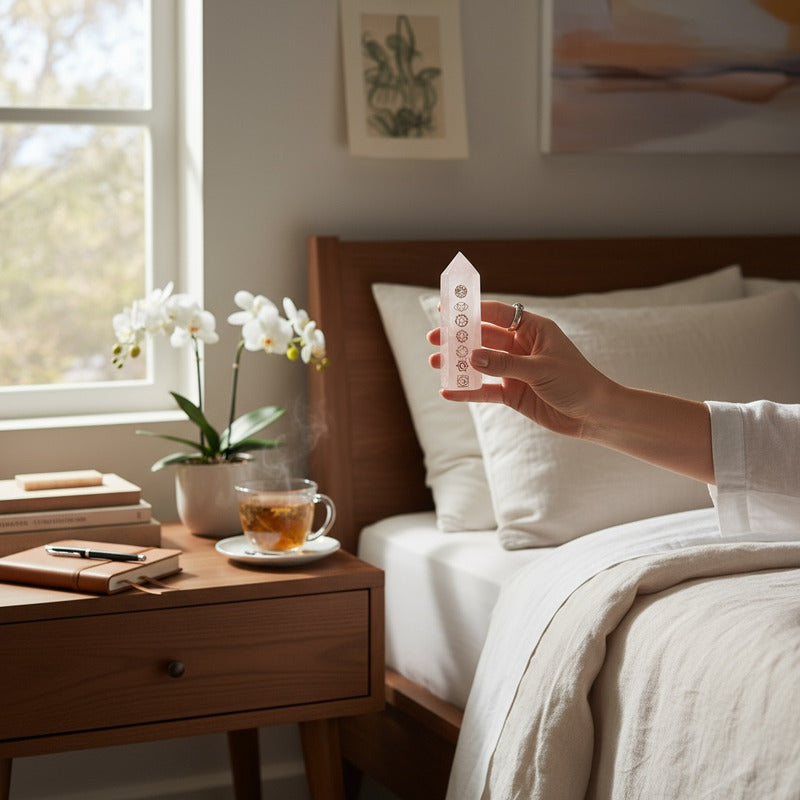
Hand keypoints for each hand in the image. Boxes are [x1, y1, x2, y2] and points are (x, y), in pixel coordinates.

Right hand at [427, 301, 615, 438]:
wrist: (595, 415)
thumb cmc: (578, 382)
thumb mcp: (541, 369)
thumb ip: (505, 363)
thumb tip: (472, 357)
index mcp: (533, 329)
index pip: (497, 314)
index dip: (472, 310)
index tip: (446, 308)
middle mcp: (522, 347)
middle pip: (483, 338)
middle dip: (458, 338)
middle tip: (434, 338)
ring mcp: (516, 370)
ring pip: (481, 363)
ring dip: (459, 364)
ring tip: (435, 363)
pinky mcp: (513, 393)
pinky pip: (485, 390)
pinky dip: (467, 391)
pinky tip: (448, 391)